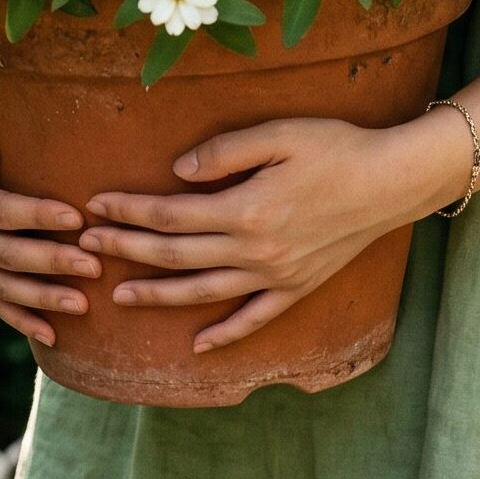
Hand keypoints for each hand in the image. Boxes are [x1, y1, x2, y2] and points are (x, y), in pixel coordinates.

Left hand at [80, 113, 464, 353]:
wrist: (392, 181)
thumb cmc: (337, 147)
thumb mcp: (280, 134)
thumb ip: (226, 152)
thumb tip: (177, 172)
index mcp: (245, 209)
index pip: (170, 215)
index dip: (129, 211)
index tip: (95, 206)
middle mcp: (255, 251)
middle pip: (175, 256)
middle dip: (127, 251)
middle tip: (86, 248)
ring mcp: (276, 275)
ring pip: (203, 292)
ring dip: (158, 295)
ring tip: (120, 296)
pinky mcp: (297, 288)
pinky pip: (253, 319)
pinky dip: (224, 334)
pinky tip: (198, 344)